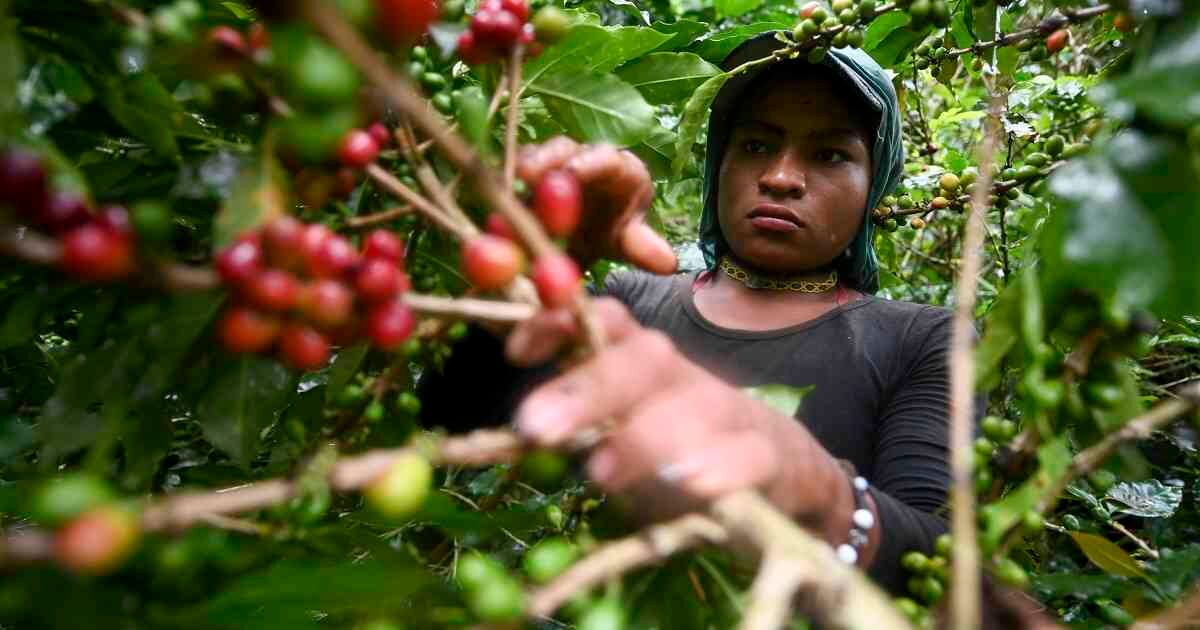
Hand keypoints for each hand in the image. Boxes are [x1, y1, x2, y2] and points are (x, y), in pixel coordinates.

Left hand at [507, 298, 854, 530]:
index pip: (603, 321)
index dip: (559, 324)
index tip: (515, 353)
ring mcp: (729, 412)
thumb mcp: (620, 434)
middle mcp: (681, 376)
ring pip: (694, 403)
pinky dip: (719, 468)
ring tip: (600, 470)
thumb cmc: (676, 453)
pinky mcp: (770, 455)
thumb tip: (515, 430)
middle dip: (587, 389)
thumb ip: (573, 427)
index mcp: (640, 364)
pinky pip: (749, 454)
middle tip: (536, 429)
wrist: (782, 476)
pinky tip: (689, 485)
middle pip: (643, 358)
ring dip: (644, 434)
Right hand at [517, 137, 676, 274]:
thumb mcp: (627, 241)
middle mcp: (585, 158)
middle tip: (528, 175)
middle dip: (547, 159)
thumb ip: (640, 248)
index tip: (574, 173)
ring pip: (536, 158)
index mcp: (619, 169)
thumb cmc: (613, 230)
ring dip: (523, 170)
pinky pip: (514, 176)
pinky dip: (506, 189)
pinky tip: (496, 206)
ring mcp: (553, 165)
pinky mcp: (527, 178)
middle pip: (566, 150)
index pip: (608, 158)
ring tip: (511, 185)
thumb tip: (668, 263)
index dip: (590, 162)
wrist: (588, 236)